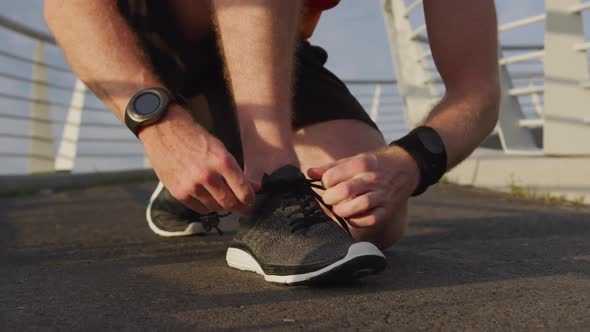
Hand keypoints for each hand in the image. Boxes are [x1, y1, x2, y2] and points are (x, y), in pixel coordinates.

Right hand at [140, 104, 254, 214]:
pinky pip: (199, 208)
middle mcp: (207, 176)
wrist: (165, 132)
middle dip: (240, 208)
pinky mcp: (179, 193)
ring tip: (225, 200)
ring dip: (223, 206)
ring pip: (215, 208)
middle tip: (243, 208)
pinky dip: (207, 206)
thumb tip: (255, 188)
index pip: (243, 191)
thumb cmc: (196, 139)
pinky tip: (209, 198)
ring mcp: (192, 186)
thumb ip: (237, 171)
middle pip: (230, 203)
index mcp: (222, 161)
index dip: (250, 199)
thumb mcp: (220, 149)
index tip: (250, 200)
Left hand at [307, 146, 419, 227]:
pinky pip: (371, 219)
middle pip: (344, 191)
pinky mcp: (388, 209)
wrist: (406, 167)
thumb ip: (331, 168)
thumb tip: (309, 173)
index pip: (333, 176)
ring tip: (339, 208)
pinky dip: (358, 221)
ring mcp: (382, 194)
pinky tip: (352, 216)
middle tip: (329, 199)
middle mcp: (372, 178)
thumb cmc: (373, 164)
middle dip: (330, 198)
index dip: (325, 183)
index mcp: (361, 163)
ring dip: (343, 210)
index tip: (327, 185)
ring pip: (359, 206)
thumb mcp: (353, 160)